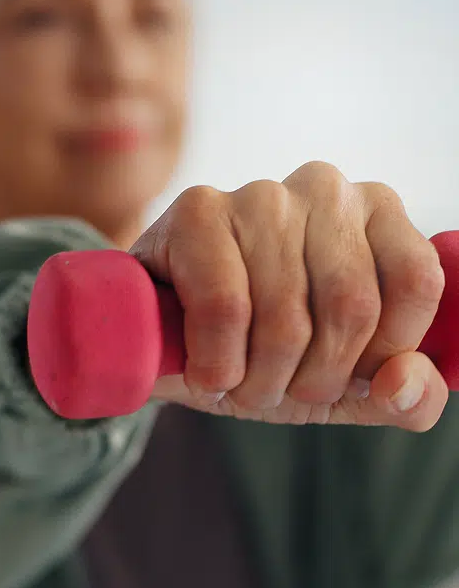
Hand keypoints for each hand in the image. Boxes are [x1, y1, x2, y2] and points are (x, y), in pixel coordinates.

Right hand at [131, 161, 447, 430]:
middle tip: (279, 391)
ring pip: (286, 318)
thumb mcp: (346, 388)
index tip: (343, 377)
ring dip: (260, 383)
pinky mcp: (198, 210)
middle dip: (314, 380)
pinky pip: (224, 308)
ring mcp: (261, 196)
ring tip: (239, 383)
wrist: (171, 344)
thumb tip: (403, 385)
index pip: (416, 282)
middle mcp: (327, 189)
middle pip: (351, 307)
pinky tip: (207, 372)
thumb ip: (406, 398)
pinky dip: (217, 364)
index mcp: (379, 214)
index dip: (380, 354)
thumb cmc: (264, 354)